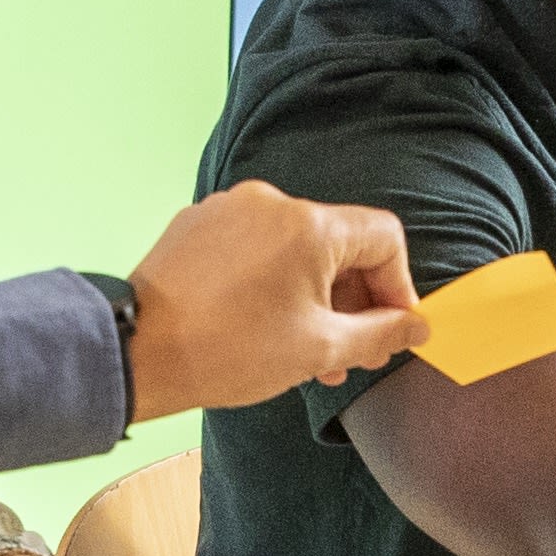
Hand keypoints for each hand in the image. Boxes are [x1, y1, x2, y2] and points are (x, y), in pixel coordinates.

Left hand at [123, 184, 431, 419]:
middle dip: (355, 299)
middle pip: (339, 242)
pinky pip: (255, 246)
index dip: (399, 286)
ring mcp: (230, 208)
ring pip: (296, 247)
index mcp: (309, 226)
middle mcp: (271, 202)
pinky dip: (272, 280)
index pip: (384, 237)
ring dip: (314, 295)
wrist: (139, 352)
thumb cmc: (228, 351)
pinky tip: (263, 323)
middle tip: (355, 351)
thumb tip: (416, 326)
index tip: (394, 327)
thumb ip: (380, 333)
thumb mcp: (319, 350)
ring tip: (309, 350)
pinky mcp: (198, 223)